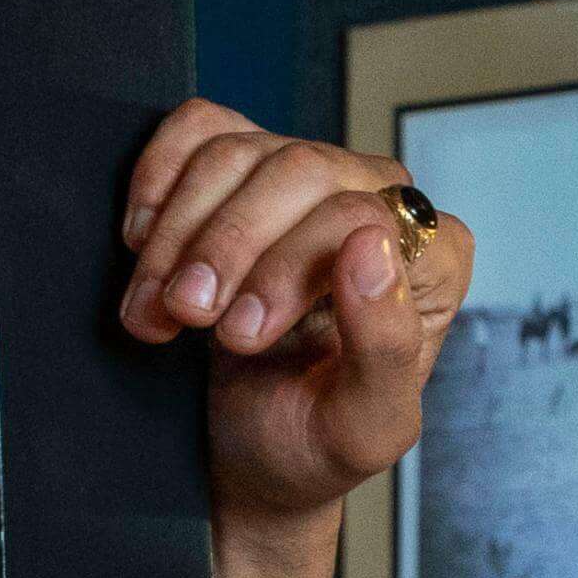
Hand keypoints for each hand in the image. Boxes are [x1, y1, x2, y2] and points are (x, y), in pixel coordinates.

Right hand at [117, 98, 474, 532]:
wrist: (255, 449)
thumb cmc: (316, 441)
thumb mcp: (362, 427)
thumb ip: (384, 346)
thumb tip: (369, 242)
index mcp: (431, 263)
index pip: (361, 216)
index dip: (287, 269)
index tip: (239, 336)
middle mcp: (381, 203)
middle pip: (298, 170)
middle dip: (227, 245)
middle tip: (187, 314)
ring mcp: (312, 177)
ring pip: (239, 153)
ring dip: (180, 233)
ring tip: (159, 308)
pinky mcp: (249, 167)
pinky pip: (199, 127)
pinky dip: (158, 181)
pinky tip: (146, 244)